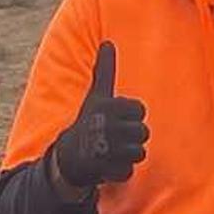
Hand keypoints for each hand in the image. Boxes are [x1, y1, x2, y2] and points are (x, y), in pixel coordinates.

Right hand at [50, 42, 148, 193]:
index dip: (131, 116)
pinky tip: (107, 164)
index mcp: (108, 106)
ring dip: (127, 154)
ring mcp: (107, 149)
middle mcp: (108, 126)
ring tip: (111, 150)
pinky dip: (120, 171)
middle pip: (143, 133)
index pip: (140, 110)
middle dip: (131, 137)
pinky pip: (129, 171)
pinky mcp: (107, 170)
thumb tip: (108, 42)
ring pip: (140, 152)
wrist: (70, 154)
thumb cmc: (88, 120)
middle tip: (113, 137)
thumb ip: (105, 70)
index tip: (115, 118)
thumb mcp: (97, 95)